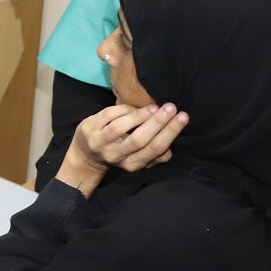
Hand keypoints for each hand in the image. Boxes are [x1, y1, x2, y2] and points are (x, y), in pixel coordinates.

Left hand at [57, 103, 188, 197]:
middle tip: (172, 107)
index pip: (154, 149)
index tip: (183, 116)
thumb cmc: (121, 151)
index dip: (170, 132)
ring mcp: (100, 143)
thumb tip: (171, 148)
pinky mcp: (89, 129)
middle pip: (140, 139)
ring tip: (154, 107)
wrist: (87, 154)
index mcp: (132, 164)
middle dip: (158, 122)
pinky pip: (108, 115)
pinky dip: (123, 109)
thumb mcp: (138, 157)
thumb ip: (156, 155)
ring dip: (140, 115)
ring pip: (121, 127)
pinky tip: (133, 107)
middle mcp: (115, 156)